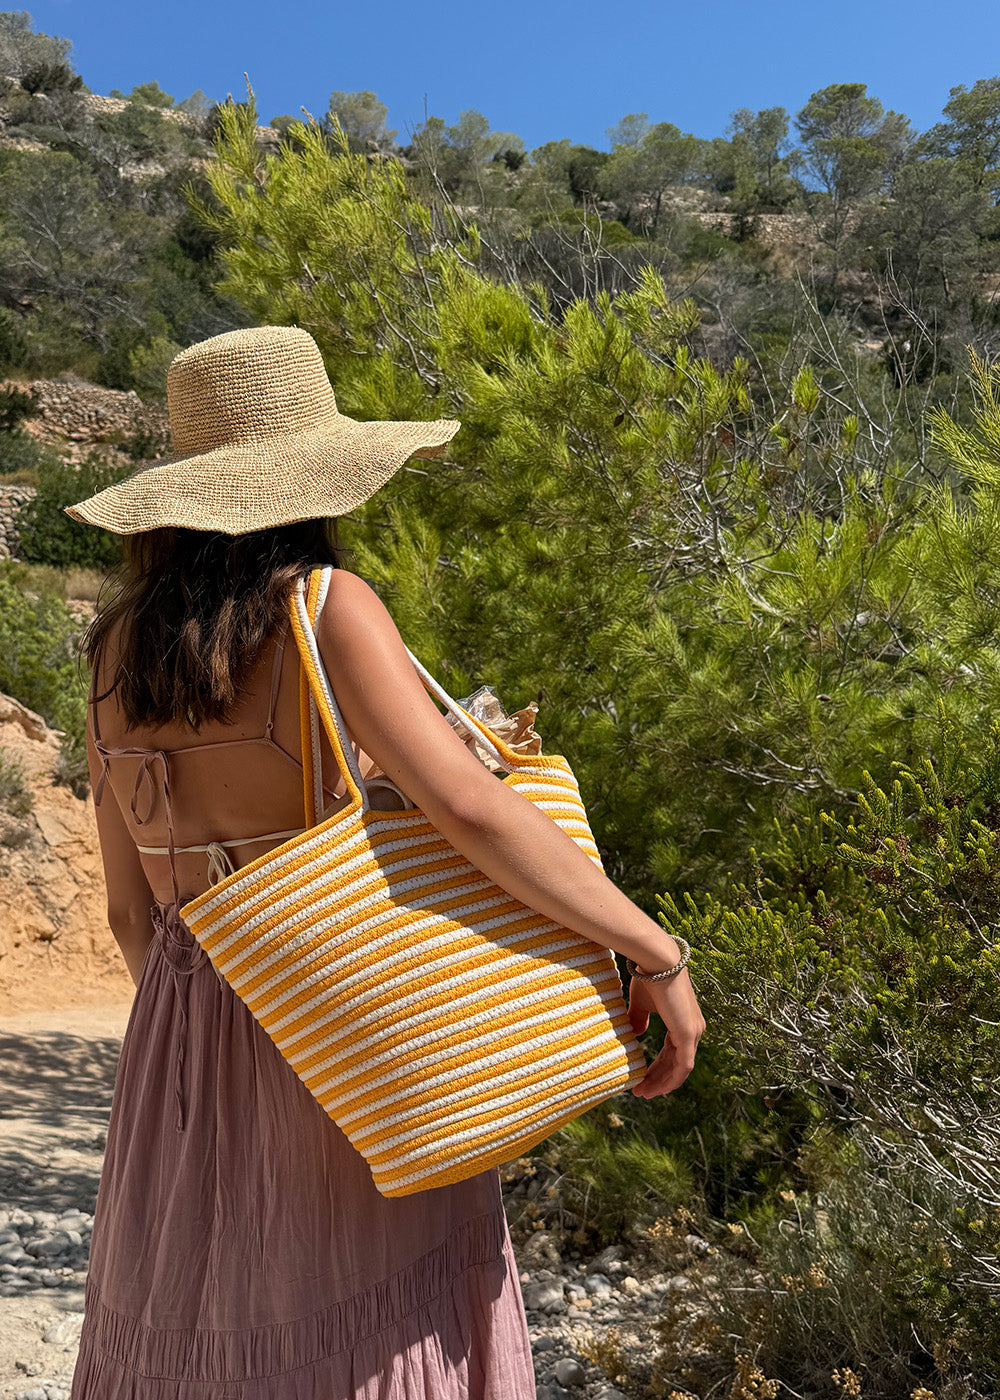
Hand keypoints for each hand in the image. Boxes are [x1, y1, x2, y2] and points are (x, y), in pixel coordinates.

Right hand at [627, 967, 704, 1098]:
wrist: (657, 961)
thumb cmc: (648, 977)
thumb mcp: (642, 1004)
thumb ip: (639, 1020)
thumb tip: (635, 1034)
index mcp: (684, 1021)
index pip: (672, 1052)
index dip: (657, 1067)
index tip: (640, 1078)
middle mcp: (693, 1028)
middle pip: (676, 1063)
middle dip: (658, 1079)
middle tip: (640, 1091)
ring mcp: (693, 1031)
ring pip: (680, 1068)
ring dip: (662, 1083)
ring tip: (643, 1093)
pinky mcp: (688, 1034)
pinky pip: (683, 1066)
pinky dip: (671, 1080)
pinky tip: (656, 1088)